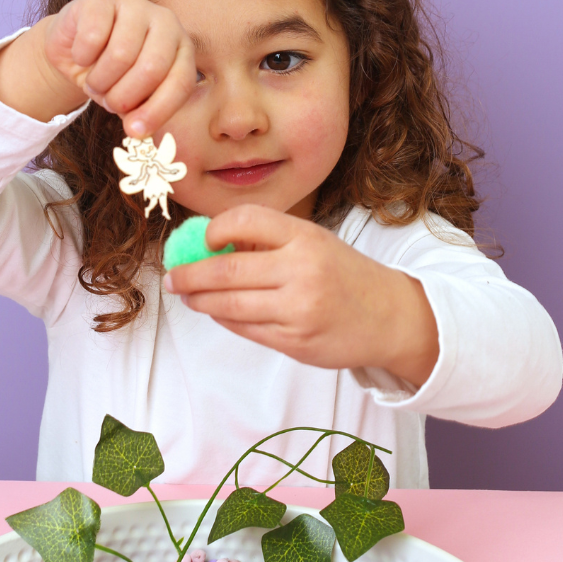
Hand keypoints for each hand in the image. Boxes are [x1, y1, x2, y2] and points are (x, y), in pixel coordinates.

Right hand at [0, 0, 196, 134]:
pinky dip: (82, 57)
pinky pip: (93, 36)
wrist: (76, 52)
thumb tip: (138, 133)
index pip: (180, 83)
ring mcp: (135, 5)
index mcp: (182, 50)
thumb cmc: (113, 79)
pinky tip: (81, 56)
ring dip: (100, 80)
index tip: (134, 131)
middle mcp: (166, 23)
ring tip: (95, 82)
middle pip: (152, 68)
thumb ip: (142, 115)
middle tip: (108, 102)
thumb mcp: (133, 102)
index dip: (157, 111)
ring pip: (121, 54)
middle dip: (124, 96)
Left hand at [162, 204, 439, 384]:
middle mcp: (302, 271)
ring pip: (228, 305)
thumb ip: (270, 242)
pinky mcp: (294, 341)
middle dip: (190, 275)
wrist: (390, 317)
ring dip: (200, 301)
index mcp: (306, 237)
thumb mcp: (315, 243)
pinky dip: (224, 319)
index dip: (215, 229)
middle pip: (226, 270)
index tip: (203, 240)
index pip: (245, 220)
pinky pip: (245, 329)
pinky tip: (217, 311)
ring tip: (187, 296)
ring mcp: (298, 309)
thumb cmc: (344, 275)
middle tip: (173, 278)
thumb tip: (208, 245)